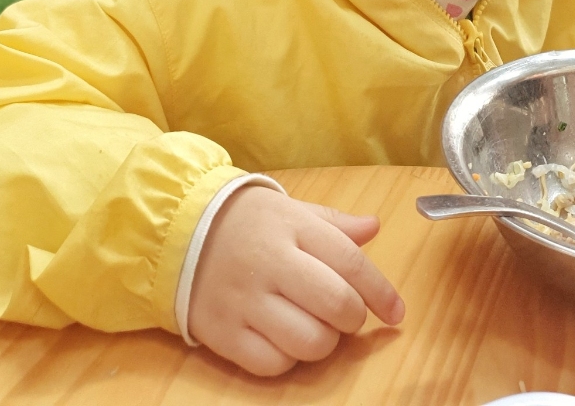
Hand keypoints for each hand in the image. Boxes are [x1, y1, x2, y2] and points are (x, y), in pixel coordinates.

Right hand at [188, 186, 404, 375]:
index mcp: (293, 228)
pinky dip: (288, 360)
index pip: (351, 262)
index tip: (396, 312)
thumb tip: (374, 227)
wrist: (178, 231)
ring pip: (309, 342)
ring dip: (324, 343)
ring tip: (314, 327)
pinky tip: (284, 340)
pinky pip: (272, 364)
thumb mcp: (290, 210)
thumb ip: (333, 223)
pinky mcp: (223, 333)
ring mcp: (245, 301)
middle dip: (354, 319)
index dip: (381, 292)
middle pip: (336, 305)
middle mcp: (271, 263)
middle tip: (347, 316)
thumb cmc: (247, 222)